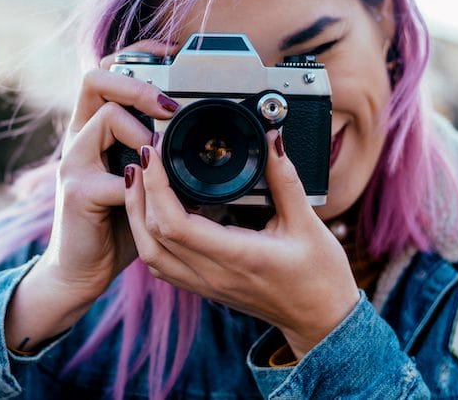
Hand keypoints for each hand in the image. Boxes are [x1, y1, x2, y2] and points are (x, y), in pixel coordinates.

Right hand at [5, 40, 178, 351]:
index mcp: (97, 129)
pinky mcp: (77, 192)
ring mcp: (75, 162)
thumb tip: (220, 150)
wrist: (83, 270)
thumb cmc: (118, 225)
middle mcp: (81, 137)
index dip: (138, 55)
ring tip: (161, 151)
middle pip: (95, 77)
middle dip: (137, 82)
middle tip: (170, 104)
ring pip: (105, 115)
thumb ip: (170, 163)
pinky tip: (154, 191)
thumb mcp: (149, 185)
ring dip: (142, 128)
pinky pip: (112, 174)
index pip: (109, 71)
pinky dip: (141, 181)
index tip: (174, 53)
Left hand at [124, 130, 359, 356]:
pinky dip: (148, 235)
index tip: (154, 153)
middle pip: (152, 236)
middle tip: (144, 154)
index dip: (156, 186)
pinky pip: (161, 264)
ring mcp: (204, 285)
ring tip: (138, 179)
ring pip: (149, 253)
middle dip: (140, 192)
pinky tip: (153, 210)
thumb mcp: (308, 223)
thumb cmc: (319, 275)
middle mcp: (213, 275)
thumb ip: (285, 179)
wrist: (320, 320)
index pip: (175, 224)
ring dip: (136, 215)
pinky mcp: (203, 287)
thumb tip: (272, 139)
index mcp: (237, 257)